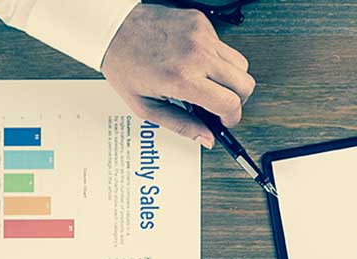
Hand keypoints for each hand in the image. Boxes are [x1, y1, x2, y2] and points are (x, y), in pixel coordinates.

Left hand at [102, 4, 255, 146]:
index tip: (225, 119)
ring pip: (240, 64)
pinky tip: (196, 59)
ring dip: (231, 77)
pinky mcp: (201, 22)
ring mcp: (201, 36)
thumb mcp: (146, 106)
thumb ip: (181, 125)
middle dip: (238, 99)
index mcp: (182, 78)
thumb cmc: (123, 65)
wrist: (111, 29)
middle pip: (245, 83)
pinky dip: (216, 57)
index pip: (230, 103)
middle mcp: (197, 55)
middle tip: (221, 102)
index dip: (232, 117)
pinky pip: (223, 45)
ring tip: (209, 81)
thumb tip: (207, 137)